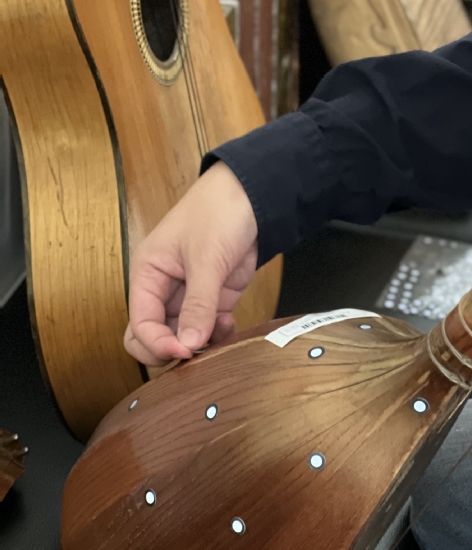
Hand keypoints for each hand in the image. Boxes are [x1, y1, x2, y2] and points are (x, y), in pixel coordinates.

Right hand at [124, 161, 258, 366]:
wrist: (254, 194)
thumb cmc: (218, 211)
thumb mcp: (206, 258)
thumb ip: (198, 304)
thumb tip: (188, 345)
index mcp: (148, 273)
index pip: (139, 323)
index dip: (157, 343)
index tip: (184, 351)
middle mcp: (164, 287)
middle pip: (153, 335)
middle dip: (171, 350)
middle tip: (195, 354)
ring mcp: (190, 293)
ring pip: (183, 335)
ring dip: (199, 345)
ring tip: (218, 336)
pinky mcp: (215, 296)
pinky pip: (208, 327)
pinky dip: (217, 334)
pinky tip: (230, 325)